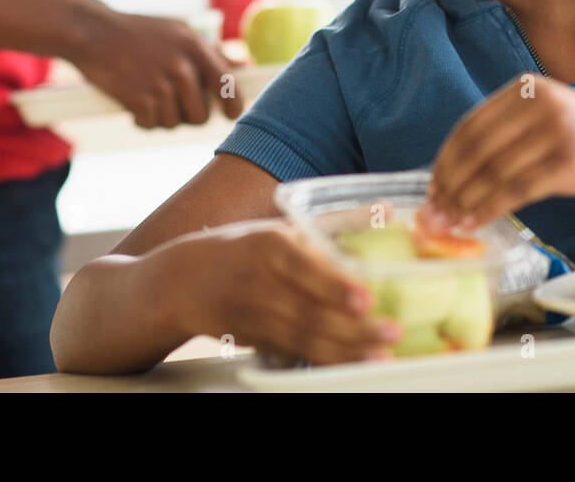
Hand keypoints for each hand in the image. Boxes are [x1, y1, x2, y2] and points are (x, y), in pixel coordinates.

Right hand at [67, 4, 244, 127]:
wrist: (92, 32)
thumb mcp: (179, 32)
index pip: (227, 84)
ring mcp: (159, 85)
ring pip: (175, 123)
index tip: (231, 114)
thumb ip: (211, 52)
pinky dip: (143, 120)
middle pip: (201, 115)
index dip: (234, 105)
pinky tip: (135, 103)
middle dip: (190, 117)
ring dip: (163, 117)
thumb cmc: (139, 32)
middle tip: (175, 106)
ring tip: (150, 98)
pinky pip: (151, 125)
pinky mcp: (137, 100)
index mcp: (194, 47)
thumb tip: (244, 65)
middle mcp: (180, 66)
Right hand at [162, 221, 402, 364]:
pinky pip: (293, 353)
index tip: (365, 298)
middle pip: (308, 311)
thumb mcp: (281, 228)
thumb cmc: (244, 249)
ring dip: (345, 351)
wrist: (182, 281)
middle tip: (391, 332)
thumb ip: (334, 224)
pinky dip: (324, 360)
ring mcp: (252, 316)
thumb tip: (387, 210)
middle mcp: (257, 282)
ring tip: (380, 355)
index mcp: (267, 245)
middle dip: (353, 327)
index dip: (334, 285)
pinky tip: (352, 363)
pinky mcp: (251, 341)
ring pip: (303, 339)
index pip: (302, 267)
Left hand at [419, 75, 574, 230]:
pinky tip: (475, 221)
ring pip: (494, 171)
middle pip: (477, 148)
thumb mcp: (548, 120)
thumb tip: (453, 175)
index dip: (445, 160)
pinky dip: (490, 208)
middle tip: (433, 213)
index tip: (431, 188)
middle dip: (449, 185)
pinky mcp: (572, 160)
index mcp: (526, 88)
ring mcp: (557, 129)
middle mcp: (540, 101)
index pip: (470, 126)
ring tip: (449, 223)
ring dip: (465, 201)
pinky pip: (517, 189)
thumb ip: (507, 135)